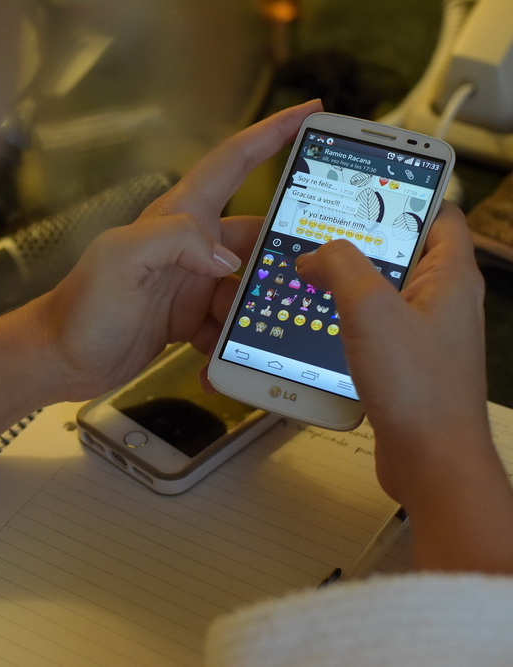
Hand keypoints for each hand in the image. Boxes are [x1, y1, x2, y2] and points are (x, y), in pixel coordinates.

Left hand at [27, 100, 321, 400]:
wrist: (59, 359)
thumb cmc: (80, 308)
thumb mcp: (120, 259)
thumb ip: (174, 240)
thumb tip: (226, 257)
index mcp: (177, 217)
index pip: (233, 162)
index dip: (272, 134)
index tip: (312, 112)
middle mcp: (188, 245)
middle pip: (256, 236)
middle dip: (284, 253)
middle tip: (318, 271)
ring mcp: (190, 283)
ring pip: (246, 289)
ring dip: (254, 313)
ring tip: (262, 336)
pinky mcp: (188, 318)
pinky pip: (227, 327)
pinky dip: (229, 346)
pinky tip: (219, 365)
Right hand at [295, 203, 512, 572]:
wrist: (431, 461)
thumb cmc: (421, 392)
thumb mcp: (370, 309)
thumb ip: (340, 265)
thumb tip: (317, 253)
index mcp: (449, 276)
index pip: (437, 212)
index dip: (403, 193)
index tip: (366, 184)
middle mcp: (442, 302)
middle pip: (401, 251)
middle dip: (360, 242)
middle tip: (324, 231)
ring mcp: (424, 333)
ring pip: (382, 291)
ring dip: (346, 285)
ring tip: (312, 277)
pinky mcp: (404, 362)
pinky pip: (371, 328)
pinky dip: (344, 323)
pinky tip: (317, 328)